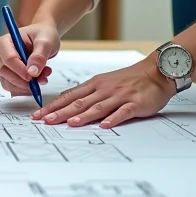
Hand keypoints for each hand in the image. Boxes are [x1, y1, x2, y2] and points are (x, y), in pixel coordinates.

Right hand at [0, 22, 57, 95]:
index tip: (33, 76)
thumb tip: (32, 72)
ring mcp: (3, 66)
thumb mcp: (45, 41)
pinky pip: (13, 87)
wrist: (45, 38)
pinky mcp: (8, 75)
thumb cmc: (43, 35)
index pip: (8, 59)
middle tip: (41, 79)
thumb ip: (39, 56)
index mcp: (5, 42)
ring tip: (43, 77)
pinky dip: (26, 88)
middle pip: (4, 72)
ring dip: (26, 86)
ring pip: (7, 83)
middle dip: (23, 80)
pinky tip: (39, 80)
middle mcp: (0, 54)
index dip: (20, 70)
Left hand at [34, 56, 173, 128]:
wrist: (156, 71)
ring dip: (83, 116)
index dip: (53, 106)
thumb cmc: (129, 79)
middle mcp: (104, 89)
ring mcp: (119, 96)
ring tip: (70, 124)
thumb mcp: (104, 82)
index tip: (39, 115)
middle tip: (45, 121)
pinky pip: (122, 112)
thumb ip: (87, 93)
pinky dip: (113, 118)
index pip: (69, 96)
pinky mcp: (135, 103)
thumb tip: (66, 103)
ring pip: (98, 107)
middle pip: (79, 102)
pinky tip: (105, 125)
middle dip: (60, 112)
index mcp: (95, 84)